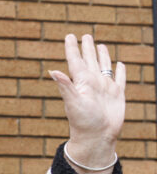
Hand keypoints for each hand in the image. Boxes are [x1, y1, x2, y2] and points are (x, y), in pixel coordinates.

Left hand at [49, 34, 124, 167]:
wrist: (97, 138)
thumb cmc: (83, 122)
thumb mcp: (73, 102)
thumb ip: (65, 86)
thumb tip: (52, 71)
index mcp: (81, 82)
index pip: (75, 61)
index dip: (72, 48)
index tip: (70, 35)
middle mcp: (92, 83)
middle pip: (89, 60)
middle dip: (87, 48)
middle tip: (85, 35)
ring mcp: (105, 88)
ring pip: (104, 67)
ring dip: (102, 56)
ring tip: (100, 45)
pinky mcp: (117, 95)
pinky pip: (120, 79)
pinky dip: (121, 71)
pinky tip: (120, 64)